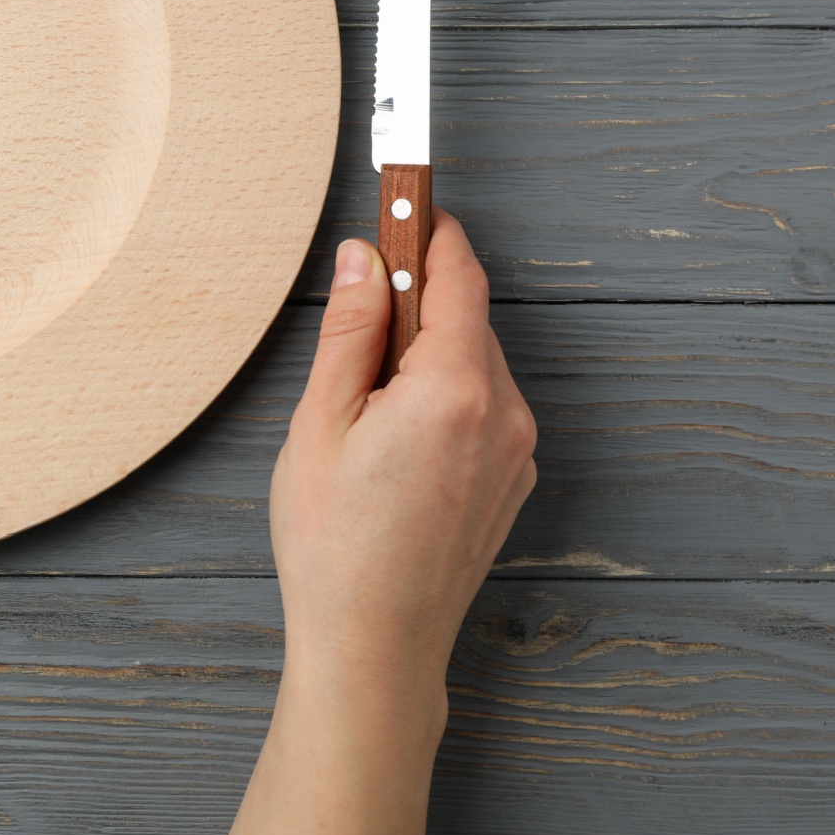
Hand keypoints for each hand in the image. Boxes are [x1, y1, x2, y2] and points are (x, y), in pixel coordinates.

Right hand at [227, 211, 536, 834]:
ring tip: (359, 409)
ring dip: (423, 355)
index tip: (406, 192)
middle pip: (463, 317)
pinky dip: (441, 397)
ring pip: (473, 363)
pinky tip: (389, 441)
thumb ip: (347, 330)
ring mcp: (515, 451)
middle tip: (350, 320)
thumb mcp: (319, 423)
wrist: (374, 642)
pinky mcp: (513, 480)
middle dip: (411, 301)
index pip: (456, 275)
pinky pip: (482, 408)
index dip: (429, 227)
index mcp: (452, 389)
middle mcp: (503, 413)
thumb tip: (361, 257)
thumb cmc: (335, 541)